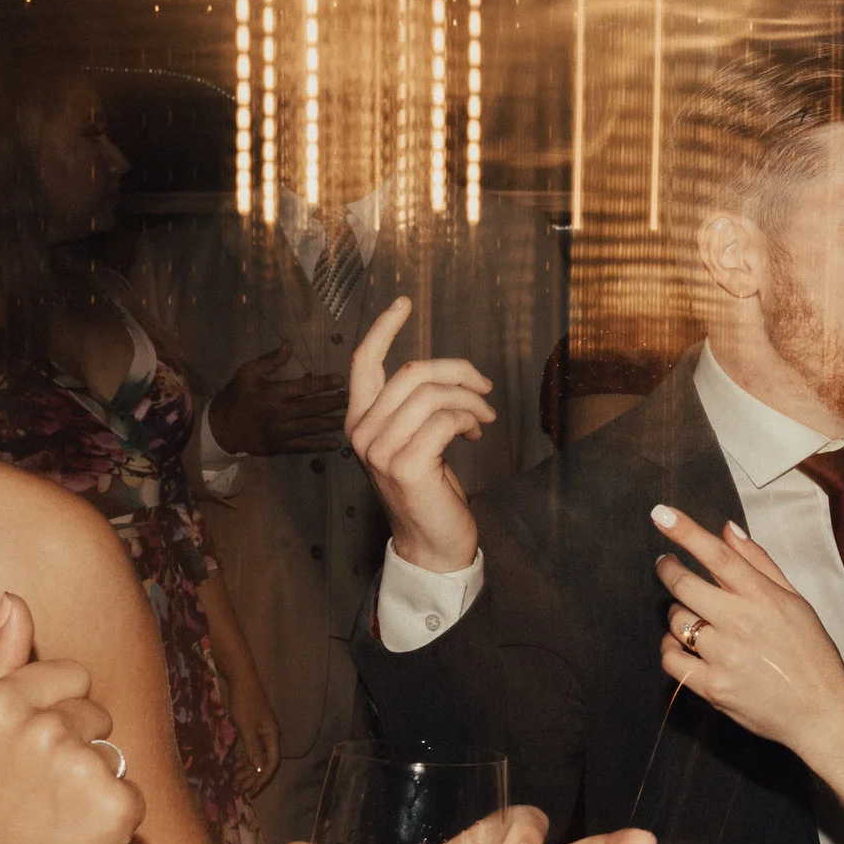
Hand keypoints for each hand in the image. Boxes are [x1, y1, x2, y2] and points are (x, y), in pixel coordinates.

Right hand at [0, 595, 144, 843]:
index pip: (72, 676)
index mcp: (0, 704)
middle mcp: (42, 730)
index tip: (22, 751)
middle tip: (30, 792)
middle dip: (74, 747)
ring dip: (91, 782)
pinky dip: (111, 819)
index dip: (53, 713)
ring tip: (47, 817)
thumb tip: (16, 601)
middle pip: (95, 715)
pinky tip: (72, 838)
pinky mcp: (119, 808)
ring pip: (114, 754)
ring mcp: (83, 769)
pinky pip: (132, 794)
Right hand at [207, 343, 348, 456]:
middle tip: (350, 399)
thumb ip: (270, 360)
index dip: (324, 383)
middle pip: (313, 407)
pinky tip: (336, 443)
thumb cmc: (236, 396)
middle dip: (334, 403)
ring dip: (332, 423)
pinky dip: (320, 445)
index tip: (340, 380)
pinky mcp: (279, 447)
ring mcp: (280, 432)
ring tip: (349, 418)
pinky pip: (303, 446)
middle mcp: (279, 413)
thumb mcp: (248, 373)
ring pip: (312, 427)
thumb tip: (289, 344)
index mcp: (273, 393)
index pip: (304, 388)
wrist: (220, 427)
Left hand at [225, 667, 280, 797]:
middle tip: (241, 791)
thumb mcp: (247, 727)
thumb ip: (253, 748)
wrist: (242, 682)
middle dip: (253, 778)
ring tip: (235, 783)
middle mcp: (269, 736)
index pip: (271, 762)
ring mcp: (260, 733)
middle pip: (263, 762)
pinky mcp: (251, 729)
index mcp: (272, 736)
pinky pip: (248, 749)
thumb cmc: (245, 703)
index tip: (253, 791)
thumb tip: (260, 769)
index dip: (263, 778)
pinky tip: (233, 768)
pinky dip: (241, 759)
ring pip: (255, 757)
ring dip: (246, 771)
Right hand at [346, 298, 491, 573]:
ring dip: (471, 400)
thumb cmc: (429, 489)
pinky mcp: (406, 465)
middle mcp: (362, 432)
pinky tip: (475, 433)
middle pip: (413, 372)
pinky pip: (446, 419)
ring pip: (433, 394)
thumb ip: (416, 408)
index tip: (403, 303)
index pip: (363, 363)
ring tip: (483, 417)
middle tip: (484, 388)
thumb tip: (449, 376)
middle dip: (458, 372)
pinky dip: (469, 420)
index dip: (384, 328)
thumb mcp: (416, 440)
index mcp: (360, 420)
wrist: (432, 541)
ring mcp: (380, 450)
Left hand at [650, 505, 843, 767]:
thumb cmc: (813, 654)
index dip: (686, 532)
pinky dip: (671, 648)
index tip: (661, 514)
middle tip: (665, 564)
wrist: (821, 711)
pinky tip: (683, 645)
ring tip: (694, 617)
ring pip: (677, 622)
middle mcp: (742, 623)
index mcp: (764, 598)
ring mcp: (725, 656)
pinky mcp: (713, 687)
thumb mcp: (796, 601)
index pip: (718, 555)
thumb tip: (728, 529)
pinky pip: (672, 660)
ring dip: (678, 613)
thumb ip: (759, 563)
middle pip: (685, 585)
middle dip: (668, 568)